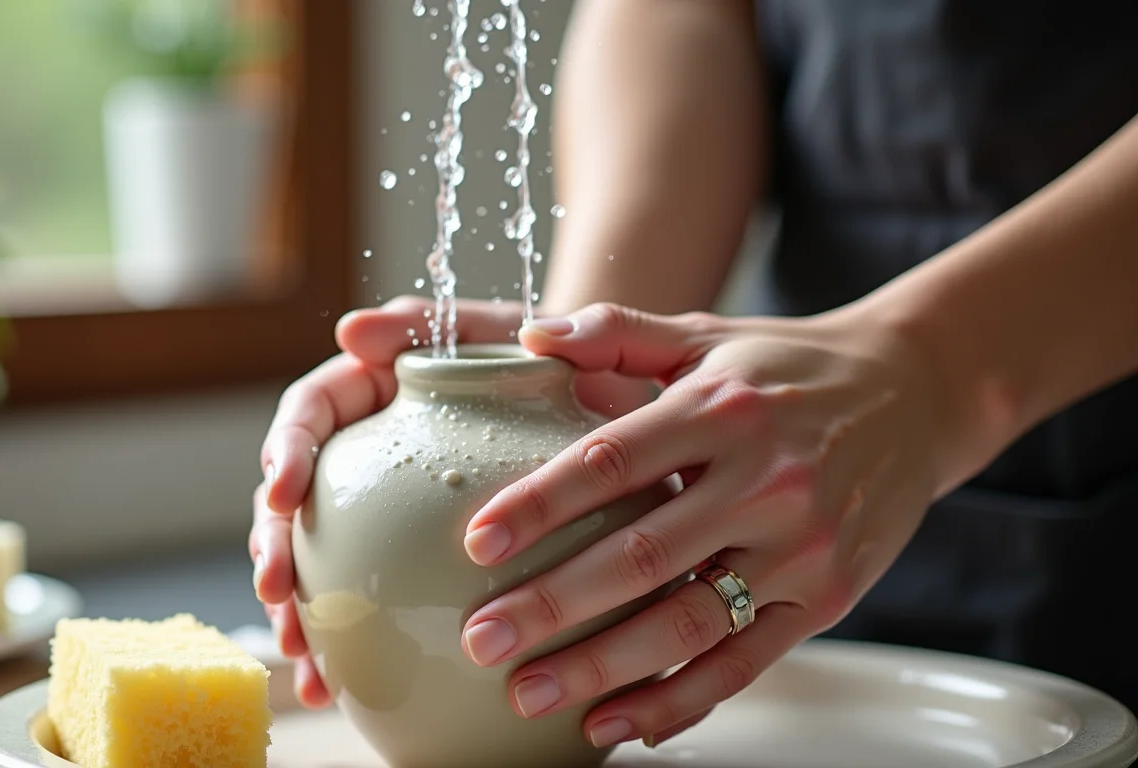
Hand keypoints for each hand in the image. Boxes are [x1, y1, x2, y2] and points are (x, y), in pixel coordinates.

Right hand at [250, 296, 652, 707]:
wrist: (621, 411)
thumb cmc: (564, 360)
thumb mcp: (511, 332)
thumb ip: (443, 321)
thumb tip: (349, 330)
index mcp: (379, 387)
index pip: (312, 410)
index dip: (287, 450)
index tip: (284, 493)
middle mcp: (374, 445)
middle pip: (299, 492)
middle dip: (276, 543)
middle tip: (277, 589)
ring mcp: (390, 502)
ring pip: (322, 552)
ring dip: (299, 605)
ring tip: (301, 652)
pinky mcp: (415, 553)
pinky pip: (372, 595)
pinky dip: (347, 640)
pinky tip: (337, 685)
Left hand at [458, 303, 944, 746]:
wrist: (917, 395)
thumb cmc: (790, 367)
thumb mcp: (707, 332)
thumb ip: (619, 331)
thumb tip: (534, 336)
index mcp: (724, 408)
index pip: (614, 460)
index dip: (541, 503)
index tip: (477, 542)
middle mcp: (767, 481)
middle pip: (641, 555)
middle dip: (553, 604)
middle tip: (481, 638)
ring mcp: (801, 548)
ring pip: (688, 623)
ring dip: (602, 667)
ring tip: (528, 692)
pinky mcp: (824, 599)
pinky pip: (743, 663)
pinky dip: (679, 700)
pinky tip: (616, 720)